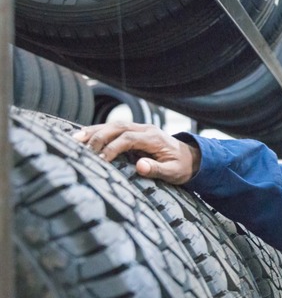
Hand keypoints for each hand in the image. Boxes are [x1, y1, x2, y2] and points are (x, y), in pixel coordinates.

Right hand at [72, 121, 200, 184]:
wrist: (191, 158)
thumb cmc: (182, 167)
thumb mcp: (174, 172)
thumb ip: (157, 169)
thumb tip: (140, 166)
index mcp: (154, 138)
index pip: (128, 138)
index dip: (113, 147)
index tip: (101, 159)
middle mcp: (145, 129)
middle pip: (117, 127)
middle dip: (98, 137)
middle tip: (82, 151)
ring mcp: (139, 129)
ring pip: (112, 125)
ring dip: (93, 131)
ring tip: (74, 140)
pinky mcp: (134, 133)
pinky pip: (113, 129)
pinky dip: (97, 132)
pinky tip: (82, 137)